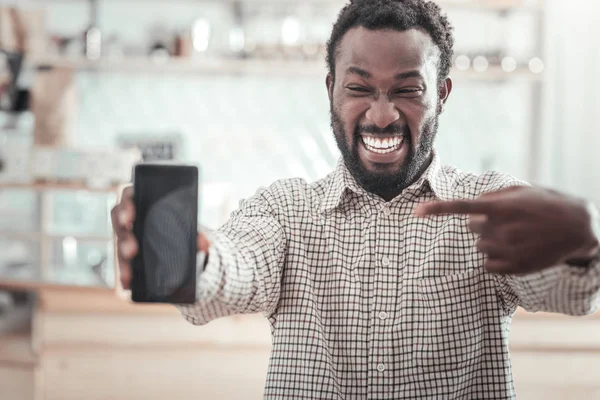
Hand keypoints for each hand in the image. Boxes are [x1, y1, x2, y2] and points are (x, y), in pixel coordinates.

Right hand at [110, 186, 209, 288]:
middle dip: (124, 237)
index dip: (125, 206)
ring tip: (129, 273)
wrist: (185, 244)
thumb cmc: (184, 225)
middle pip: (119, 222)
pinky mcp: (128, 255)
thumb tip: (205, 244)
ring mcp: (127, 236)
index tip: (130, 218)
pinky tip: (128, 284)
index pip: (128, 196)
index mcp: (143, 201)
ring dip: (122, 259)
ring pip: (120, 245)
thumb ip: (198, 232)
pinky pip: (123, 263)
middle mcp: (131, 217)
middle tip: (132, 250)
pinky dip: (125, 274)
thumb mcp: (192, 226)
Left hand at [414, 186, 599, 274]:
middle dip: (483, 224)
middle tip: (508, 221)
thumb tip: (474, 204)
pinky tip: (516, 251)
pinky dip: (497, 259)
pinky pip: (488, 265)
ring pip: (479, 247)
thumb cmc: (548, 205)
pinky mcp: (514, 267)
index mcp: (501, 207)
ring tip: (517, 236)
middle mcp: (501, 229)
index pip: (461, 208)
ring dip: (492, 241)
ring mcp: (507, 250)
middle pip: (471, 228)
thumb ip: (494, 196)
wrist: (580, 229)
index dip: (437, 210)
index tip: (416, 211)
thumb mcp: (523, 192)